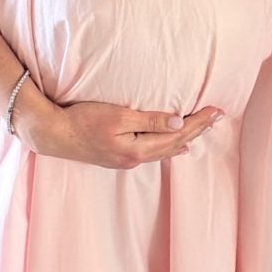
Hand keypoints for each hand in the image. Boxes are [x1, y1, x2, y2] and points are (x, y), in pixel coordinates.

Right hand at [18, 92, 220, 168]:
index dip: (199, 123)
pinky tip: (175, 148)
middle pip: (174, 145)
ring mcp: (126, 160)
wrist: (53, 134)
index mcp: (138, 150)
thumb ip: (150, 120)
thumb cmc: (82, 120)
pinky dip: (168, 147)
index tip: (217, 111)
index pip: (177, 135)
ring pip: (165, 150)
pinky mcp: (118, 157)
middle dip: (198, 130)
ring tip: (203, 131)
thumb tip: (180, 123)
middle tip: (218, 117)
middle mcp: (135, 159)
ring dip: (185, 139)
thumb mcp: (118, 116)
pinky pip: (153, 152)